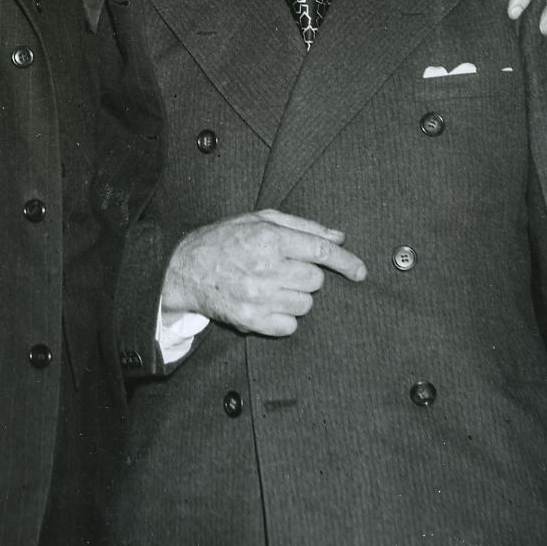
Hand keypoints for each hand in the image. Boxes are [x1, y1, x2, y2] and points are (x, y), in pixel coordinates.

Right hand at [161, 209, 365, 337]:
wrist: (186, 270)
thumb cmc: (225, 240)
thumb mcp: (260, 220)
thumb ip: (302, 227)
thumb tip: (338, 237)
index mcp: (269, 238)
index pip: (320, 251)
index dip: (345, 261)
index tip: (360, 272)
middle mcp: (265, 268)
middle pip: (315, 281)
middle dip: (307, 275)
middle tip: (285, 269)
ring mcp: (258, 297)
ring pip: (305, 305)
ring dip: (296, 297)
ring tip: (272, 286)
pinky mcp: (251, 321)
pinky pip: (290, 326)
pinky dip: (284, 318)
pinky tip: (267, 303)